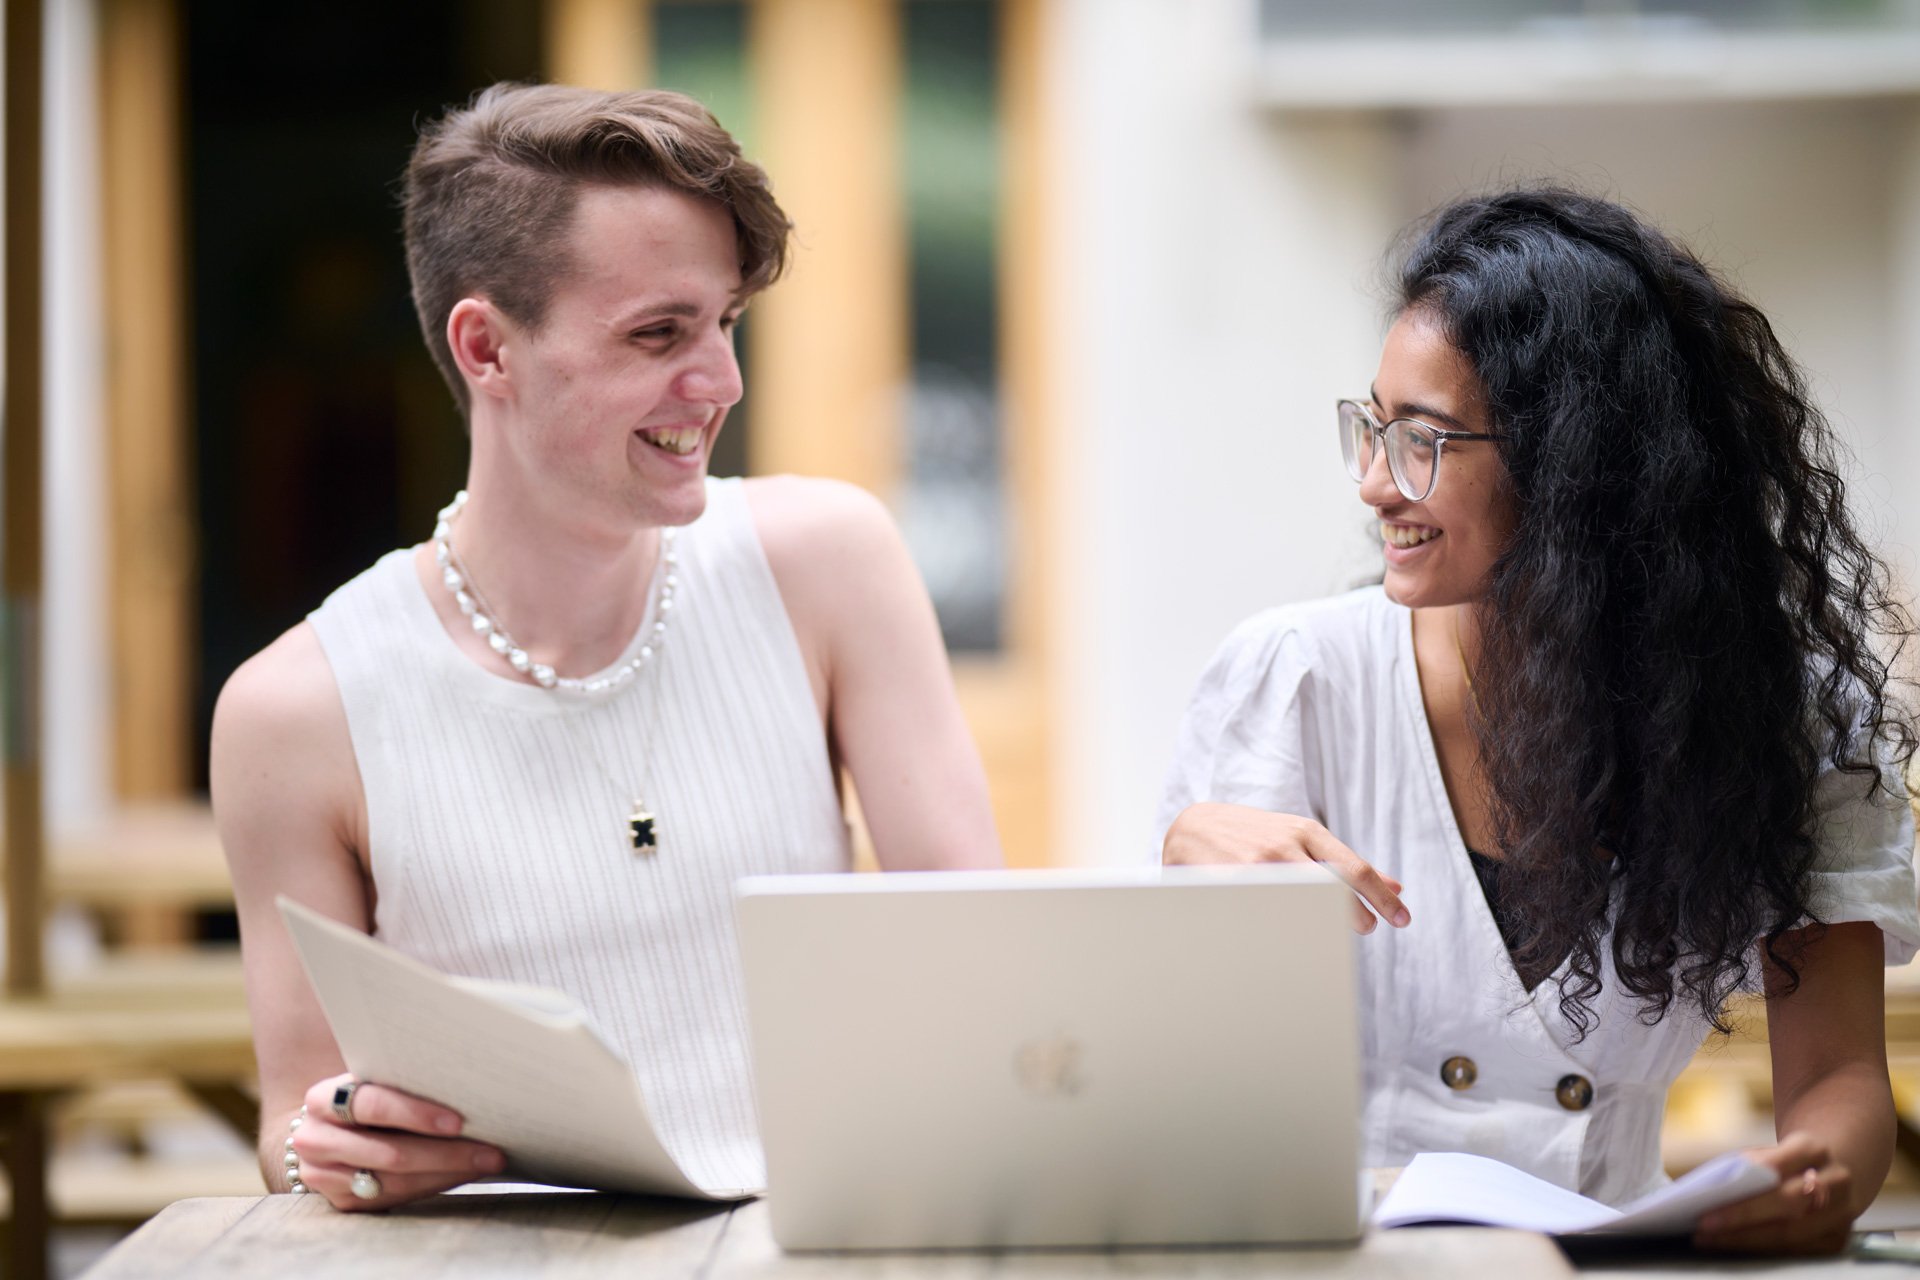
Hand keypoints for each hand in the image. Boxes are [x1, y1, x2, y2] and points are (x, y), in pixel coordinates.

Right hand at [287, 1073, 506, 1210]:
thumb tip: (471, 1082)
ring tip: (486, 1164)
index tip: (458, 1121)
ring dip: (446, 1174)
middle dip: (447, 1153)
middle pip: (390, 1152)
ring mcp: (324, 1176)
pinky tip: (460, 1175)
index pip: (371, 1105)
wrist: (324, 1132)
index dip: (415, 1113)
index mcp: (323, 1099)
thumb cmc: (364, 1098)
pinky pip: (392, 1199)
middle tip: (491, 1152)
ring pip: (394, 1181)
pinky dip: (431, 1186)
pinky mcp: (340, 1202)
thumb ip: (400, 1079)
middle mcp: (316, 1139)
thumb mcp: (371, 1081)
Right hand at [1162, 802, 1408, 933]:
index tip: (1402, 918)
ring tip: (1331, 932)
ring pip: (1303, 902)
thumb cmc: (1255, 833)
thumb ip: (1345, 862)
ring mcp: (1258, 866)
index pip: (1355, 868)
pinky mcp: (1233, 884)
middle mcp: (1285, 846)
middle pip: (1334, 886)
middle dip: (1356, 912)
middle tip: (1367, 926)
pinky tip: (1292, 935)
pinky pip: (1266, 914)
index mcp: (1306, 832)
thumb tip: (1395, 887)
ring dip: (1324, 922)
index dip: (1382, 898)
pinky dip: (1286, 928)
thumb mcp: (1302, 836)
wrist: (1192, 826)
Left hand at [1692, 1132, 1854, 1254]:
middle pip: (1787, 1204)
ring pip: (1794, 1232)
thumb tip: (1712, 1189)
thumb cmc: (1788, 1160)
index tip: (1708, 1201)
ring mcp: (1842, 1212)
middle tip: (1705, 1225)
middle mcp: (1836, 1180)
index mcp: (1813, 1149)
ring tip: (1712, 1239)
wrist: (1835, 1169)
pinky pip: (1798, 1249)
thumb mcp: (1771, 1150)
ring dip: (1748, 1239)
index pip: (1776, 1167)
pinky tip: (1737, 1245)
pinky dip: (1764, 1249)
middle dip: (1742, 1217)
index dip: (1745, 1184)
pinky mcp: (1839, 1237)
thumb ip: (1747, 1165)